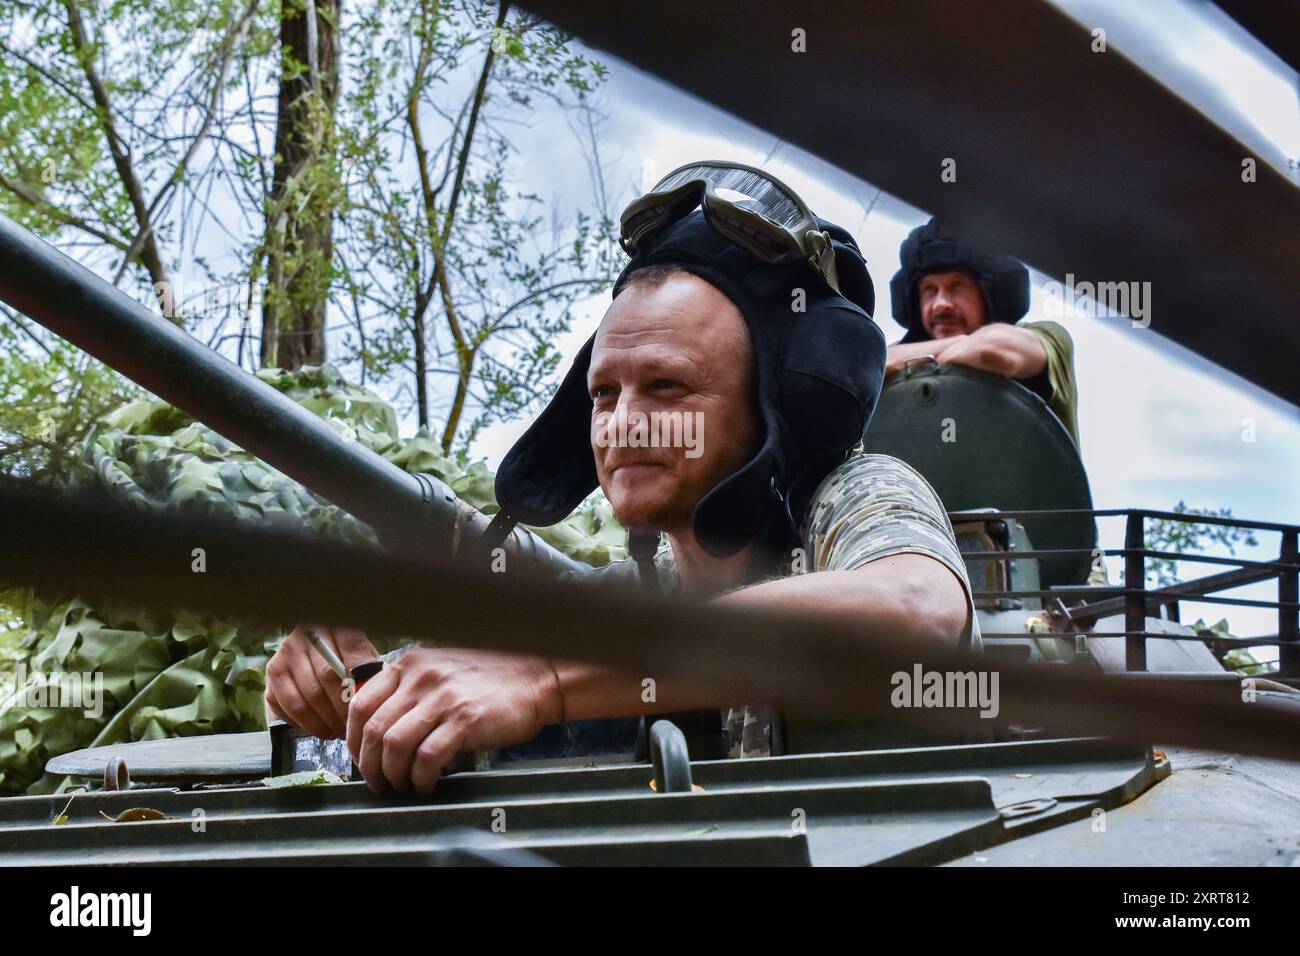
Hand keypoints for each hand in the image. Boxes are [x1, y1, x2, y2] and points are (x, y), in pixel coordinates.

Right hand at [265, 623, 377, 738]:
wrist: (322, 646)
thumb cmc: (352, 657)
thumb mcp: (368, 658)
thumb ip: (372, 675)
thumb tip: (372, 702)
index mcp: (339, 627)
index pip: (353, 661)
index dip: (360, 693)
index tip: (365, 712)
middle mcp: (307, 636)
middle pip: (327, 679)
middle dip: (342, 711)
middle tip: (353, 728)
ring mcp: (286, 653)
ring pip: (305, 699)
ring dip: (324, 723)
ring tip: (338, 732)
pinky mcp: (273, 672)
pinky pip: (286, 707)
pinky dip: (305, 724)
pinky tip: (320, 727)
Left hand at [346, 648, 563, 795]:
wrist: (536, 677)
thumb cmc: (491, 678)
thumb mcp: (440, 668)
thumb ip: (409, 688)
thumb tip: (378, 728)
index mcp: (409, 664)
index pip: (359, 704)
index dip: (352, 739)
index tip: (360, 759)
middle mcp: (421, 677)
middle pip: (372, 729)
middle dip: (369, 766)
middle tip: (378, 783)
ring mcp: (442, 697)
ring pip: (394, 745)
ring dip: (392, 775)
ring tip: (401, 786)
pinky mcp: (464, 719)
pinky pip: (426, 758)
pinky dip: (420, 778)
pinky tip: (426, 783)